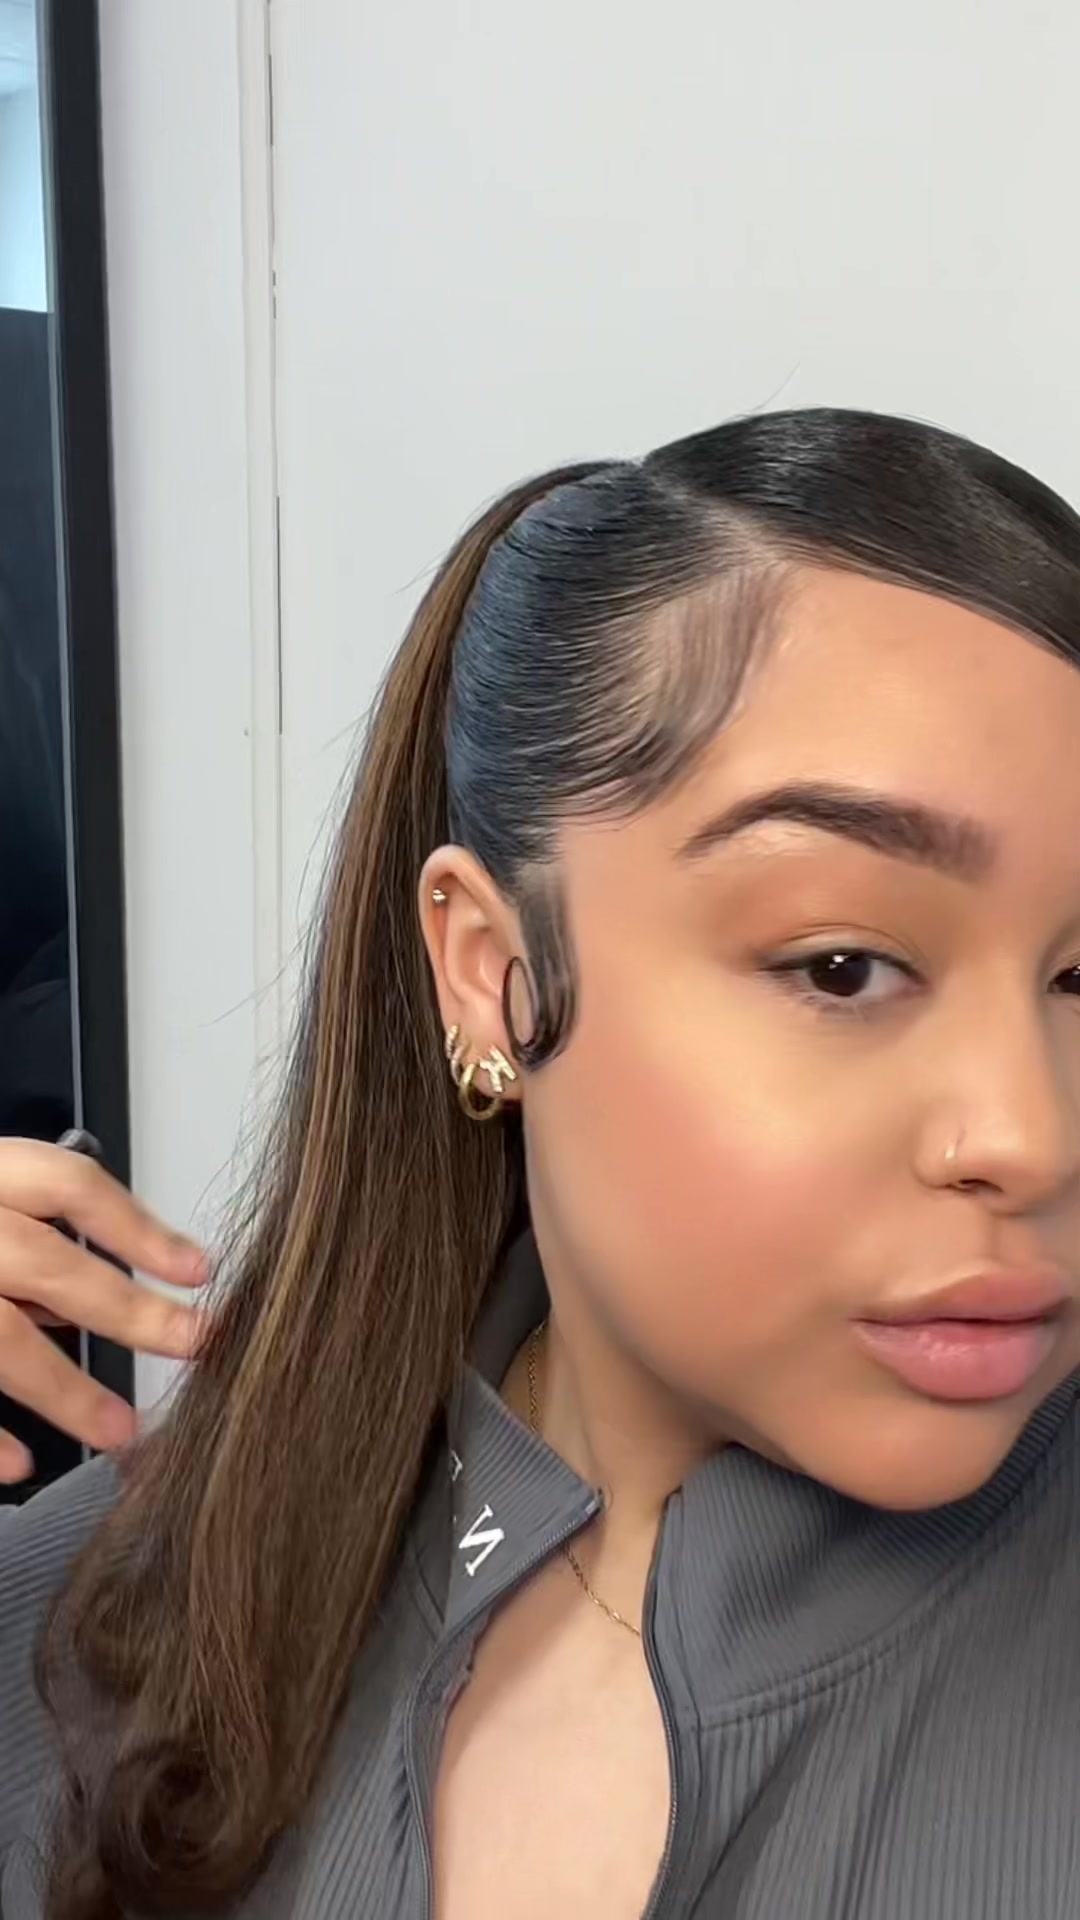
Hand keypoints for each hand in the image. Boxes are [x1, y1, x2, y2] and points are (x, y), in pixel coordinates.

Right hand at [0, 1136, 208, 1483]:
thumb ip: (31, 1243)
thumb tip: (113, 1292)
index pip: (67, 1182)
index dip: (137, 1225)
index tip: (199, 1269)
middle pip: (45, 1262)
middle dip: (127, 1308)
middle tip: (194, 1343)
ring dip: (64, 1389)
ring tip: (121, 1432)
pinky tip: (19, 1464)